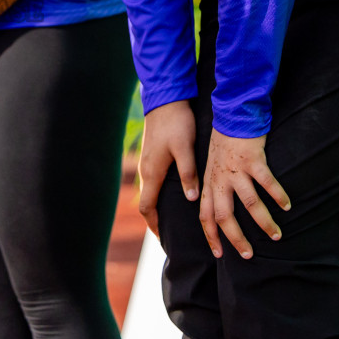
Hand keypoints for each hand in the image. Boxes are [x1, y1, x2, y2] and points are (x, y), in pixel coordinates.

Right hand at [136, 100, 199, 237]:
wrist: (165, 98)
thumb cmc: (176, 122)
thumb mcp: (185, 148)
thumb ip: (188, 173)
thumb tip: (191, 199)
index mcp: (153, 172)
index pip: (148, 207)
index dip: (155, 225)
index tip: (164, 240)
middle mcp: (146, 170)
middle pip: (147, 202)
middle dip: (155, 220)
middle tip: (169, 235)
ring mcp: (147, 161)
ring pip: (149, 191)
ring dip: (157, 207)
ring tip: (170, 219)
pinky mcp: (152, 154)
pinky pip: (152, 181)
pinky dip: (158, 194)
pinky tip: (171, 193)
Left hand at [200, 129, 290, 258]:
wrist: (231, 115)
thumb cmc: (223, 144)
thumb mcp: (212, 167)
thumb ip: (215, 188)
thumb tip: (218, 210)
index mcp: (210, 183)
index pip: (205, 216)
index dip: (210, 236)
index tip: (218, 255)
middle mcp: (221, 180)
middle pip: (225, 216)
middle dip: (237, 239)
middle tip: (249, 255)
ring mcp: (236, 170)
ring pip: (250, 204)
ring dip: (264, 223)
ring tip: (277, 236)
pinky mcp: (253, 160)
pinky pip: (267, 183)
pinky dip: (278, 196)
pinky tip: (288, 206)